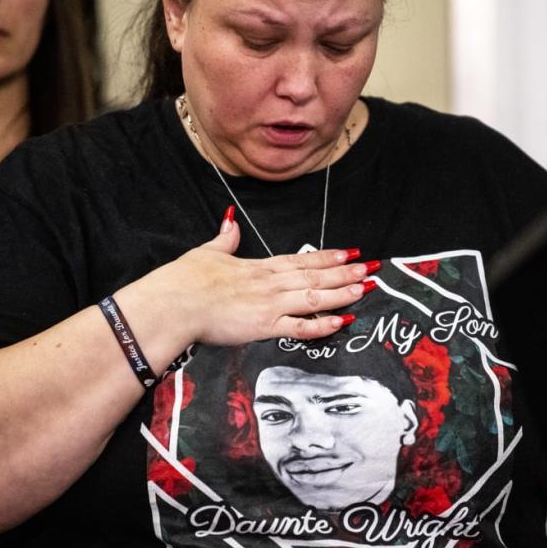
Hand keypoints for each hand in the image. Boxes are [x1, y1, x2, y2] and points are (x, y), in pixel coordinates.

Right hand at [138, 210, 374, 347]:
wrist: (175, 303)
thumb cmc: (185, 280)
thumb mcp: (207, 252)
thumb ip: (224, 239)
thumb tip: (230, 220)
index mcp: (258, 267)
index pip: (301, 260)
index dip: (327, 257)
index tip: (349, 253)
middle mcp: (270, 284)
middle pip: (315, 277)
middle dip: (346, 273)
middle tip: (371, 269)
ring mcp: (269, 305)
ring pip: (315, 298)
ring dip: (342, 293)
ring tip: (366, 289)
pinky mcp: (264, 327)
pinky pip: (300, 327)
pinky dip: (322, 325)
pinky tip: (342, 321)